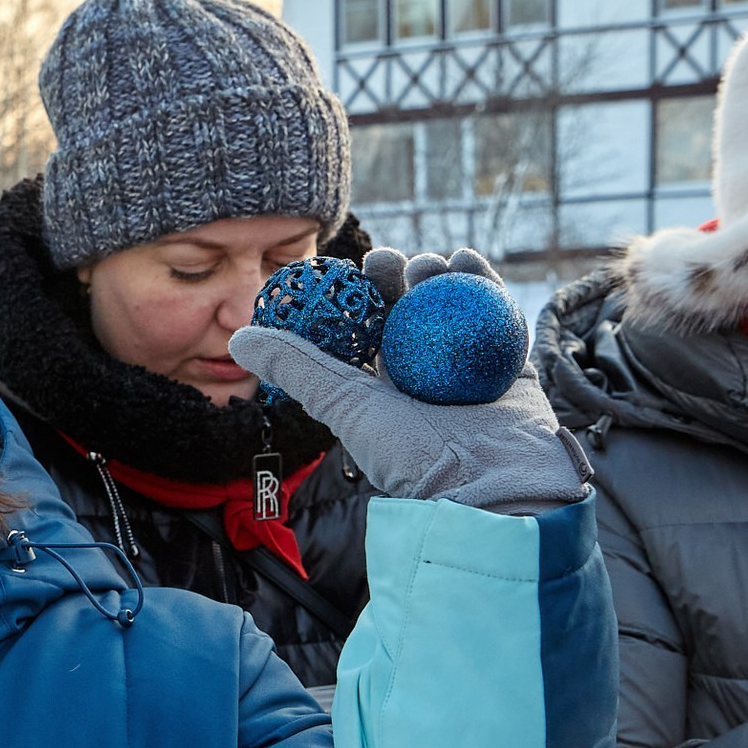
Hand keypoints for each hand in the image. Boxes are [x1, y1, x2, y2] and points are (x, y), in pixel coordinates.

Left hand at [226, 246, 587, 516]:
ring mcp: (469, 370)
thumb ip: (296, 369)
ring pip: (453, 308)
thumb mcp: (343, 405)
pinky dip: (484, 283)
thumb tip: (237, 337)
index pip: (371, 326)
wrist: (488, 488)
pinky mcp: (510, 367)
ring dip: (440, 278)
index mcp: (384, 385)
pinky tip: (467, 259)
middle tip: (396, 261)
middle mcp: (425, 376)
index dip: (365, 293)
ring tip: (432, 264)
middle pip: (412, 311)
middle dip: (403, 279)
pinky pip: (499, 316)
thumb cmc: (411, 455)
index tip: (362, 264)